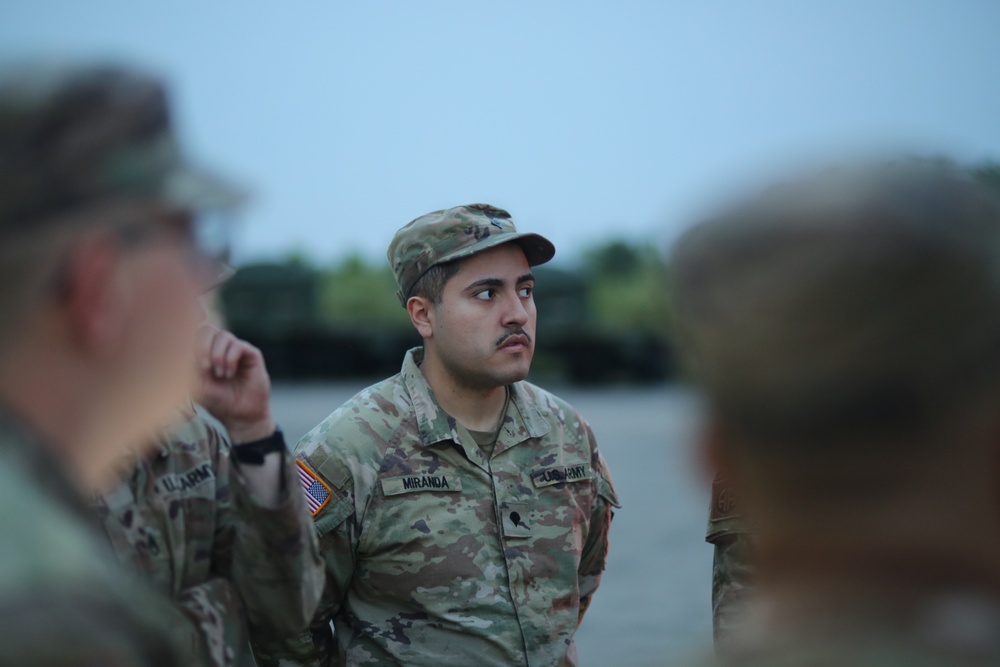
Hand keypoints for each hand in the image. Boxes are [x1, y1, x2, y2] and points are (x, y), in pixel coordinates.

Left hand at [195, 326, 274, 442]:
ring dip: (218, 355)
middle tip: (203, 367)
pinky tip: (229, 374)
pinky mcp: (251, 354)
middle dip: (203, 347)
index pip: (195, 333)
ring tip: (219, 374)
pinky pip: (238, 345)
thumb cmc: (217, 400)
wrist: (239, 414)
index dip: (191, 343)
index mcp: (206, 351)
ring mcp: (236, 349)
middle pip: (208, 329)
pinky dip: (230, 359)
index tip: (191, 363)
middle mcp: (221, 347)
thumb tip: (184, 349)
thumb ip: (190, 365)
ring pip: (223, 335)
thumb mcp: (197, 383)